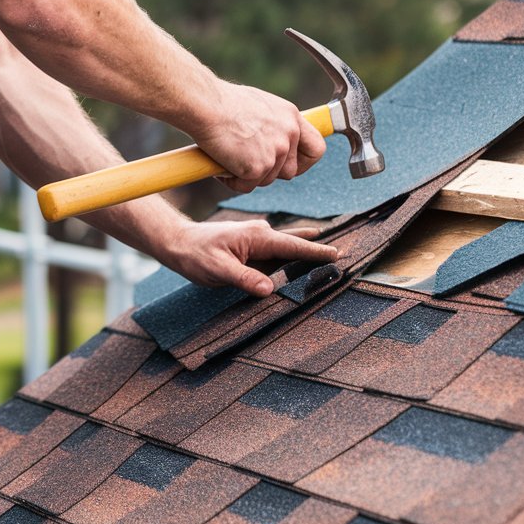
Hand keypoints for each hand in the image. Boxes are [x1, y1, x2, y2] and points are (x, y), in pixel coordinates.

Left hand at [162, 218, 338, 296]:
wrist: (179, 243)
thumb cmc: (196, 254)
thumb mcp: (218, 270)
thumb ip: (244, 278)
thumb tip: (269, 288)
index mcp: (257, 236)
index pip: (292, 246)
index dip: (315, 252)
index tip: (337, 255)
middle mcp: (261, 234)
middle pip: (296, 243)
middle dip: (318, 248)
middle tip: (344, 254)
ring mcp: (257, 241)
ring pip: (288, 248)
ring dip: (306, 253)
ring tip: (331, 258)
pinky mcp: (252, 248)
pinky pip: (277, 253)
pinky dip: (292, 257)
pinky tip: (301, 263)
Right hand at [195, 83, 326, 194]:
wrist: (205, 105)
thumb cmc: (221, 102)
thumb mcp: (258, 106)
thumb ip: (271, 124)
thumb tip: (266, 139)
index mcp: (291, 116)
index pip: (316, 148)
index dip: (305, 162)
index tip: (291, 165)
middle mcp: (289, 134)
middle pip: (289, 171)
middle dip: (269, 172)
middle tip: (246, 164)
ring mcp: (276, 152)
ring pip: (266, 180)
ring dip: (247, 176)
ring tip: (227, 158)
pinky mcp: (258, 167)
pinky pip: (246, 186)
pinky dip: (232, 181)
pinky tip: (220, 165)